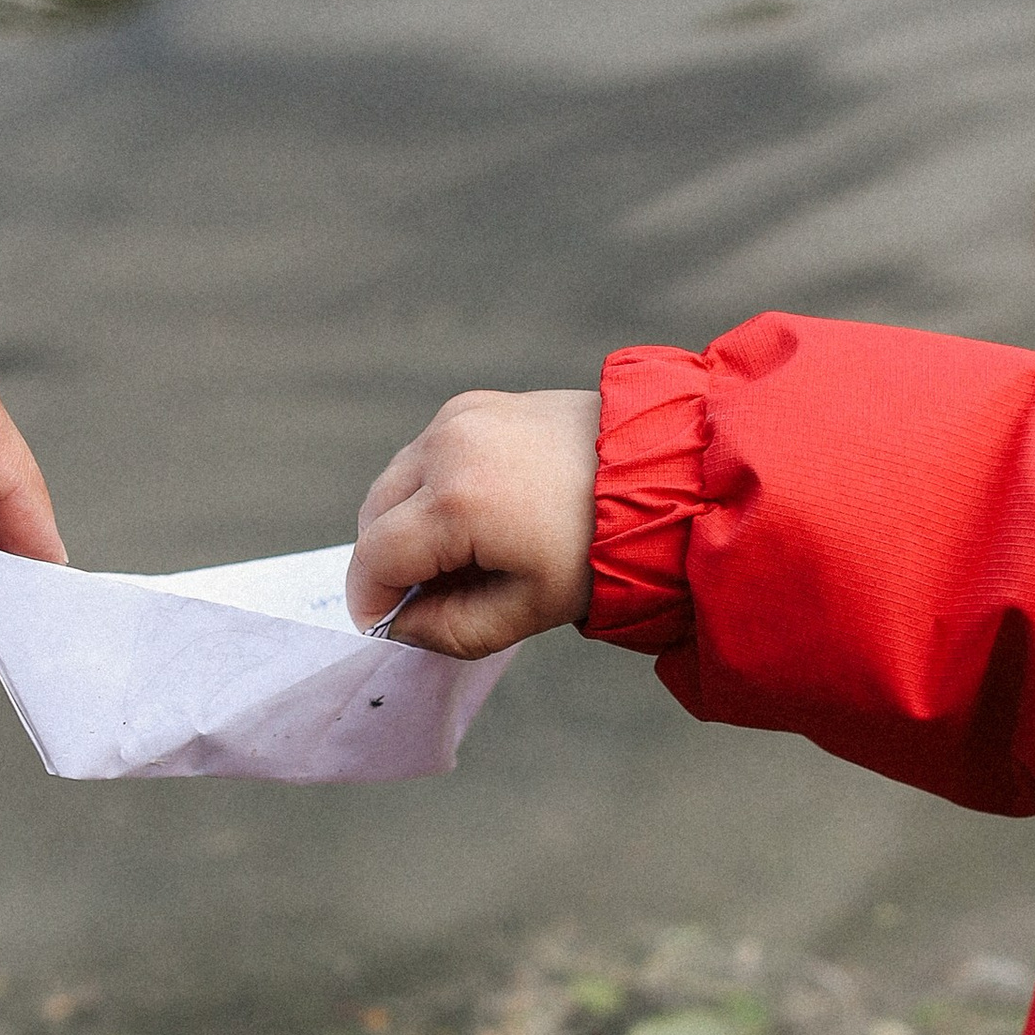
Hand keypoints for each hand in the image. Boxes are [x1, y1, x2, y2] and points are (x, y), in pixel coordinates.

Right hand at [345, 388, 599, 658]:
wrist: (663, 474)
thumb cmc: (601, 548)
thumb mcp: (528, 610)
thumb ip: (450, 630)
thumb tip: (401, 624)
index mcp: (455, 503)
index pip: (375, 559)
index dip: (372, 600)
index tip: (388, 626)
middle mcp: (445, 447)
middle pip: (374, 516)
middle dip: (387, 563)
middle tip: (428, 597)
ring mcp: (457, 418)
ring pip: (394, 482)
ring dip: (406, 523)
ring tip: (458, 558)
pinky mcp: (473, 404)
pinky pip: (425, 455)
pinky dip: (430, 489)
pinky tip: (475, 516)